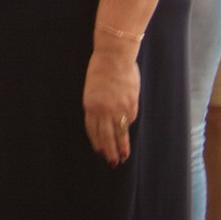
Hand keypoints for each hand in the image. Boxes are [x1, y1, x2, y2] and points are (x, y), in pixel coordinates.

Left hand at [84, 41, 140, 162]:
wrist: (114, 56)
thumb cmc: (101, 70)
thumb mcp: (92, 89)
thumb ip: (97, 106)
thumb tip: (106, 123)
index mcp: (90, 105)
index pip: (93, 129)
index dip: (96, 142)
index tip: (100, 152)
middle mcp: (103, 110)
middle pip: (106, 136)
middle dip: (109, 151)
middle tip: (112, 163)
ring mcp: (118, 108)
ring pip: (120, 132)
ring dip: (122, 146)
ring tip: (124, 157)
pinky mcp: (131, 104)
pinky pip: (130, 118)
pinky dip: (129, 123)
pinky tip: (128, 128)